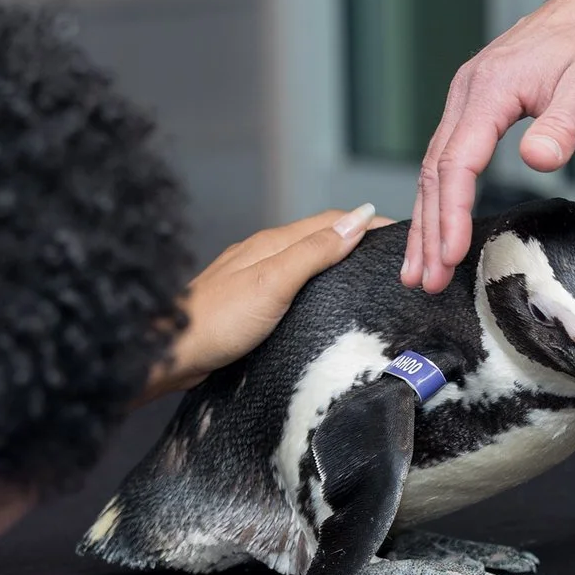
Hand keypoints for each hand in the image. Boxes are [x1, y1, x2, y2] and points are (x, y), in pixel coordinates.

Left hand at [143, 205, 389, 403]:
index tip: (404, 232)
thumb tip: (357, 220)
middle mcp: (264, 254)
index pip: (332, 221)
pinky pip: (293, 284)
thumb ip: (313, 252)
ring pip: (306, 261)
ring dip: (338, 261)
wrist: (170, 354)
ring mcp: (254, 278)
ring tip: (370, 275)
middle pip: (321, 237)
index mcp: (273, 243)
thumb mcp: (272, 282)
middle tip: (396, 254)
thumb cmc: (217, 322)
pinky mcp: (248, 304)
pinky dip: (318, 284)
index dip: (369, 223)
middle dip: (358, 238)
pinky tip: (324, 302)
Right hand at [401, 0, 574, 292]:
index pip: (458, 162)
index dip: (452, 213)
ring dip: (425, 220)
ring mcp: (467, 100)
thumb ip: (563, 124)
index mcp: (489, 90)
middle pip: (435, 172)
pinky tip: (434, 223)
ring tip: (417, 269)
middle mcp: (467, 95)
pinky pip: (445, 157)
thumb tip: (537, 160)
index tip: (451, 255)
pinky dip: (437, 196)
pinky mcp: (475, 106)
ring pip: (433, 168)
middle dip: (428, 230)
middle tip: (423, 281)